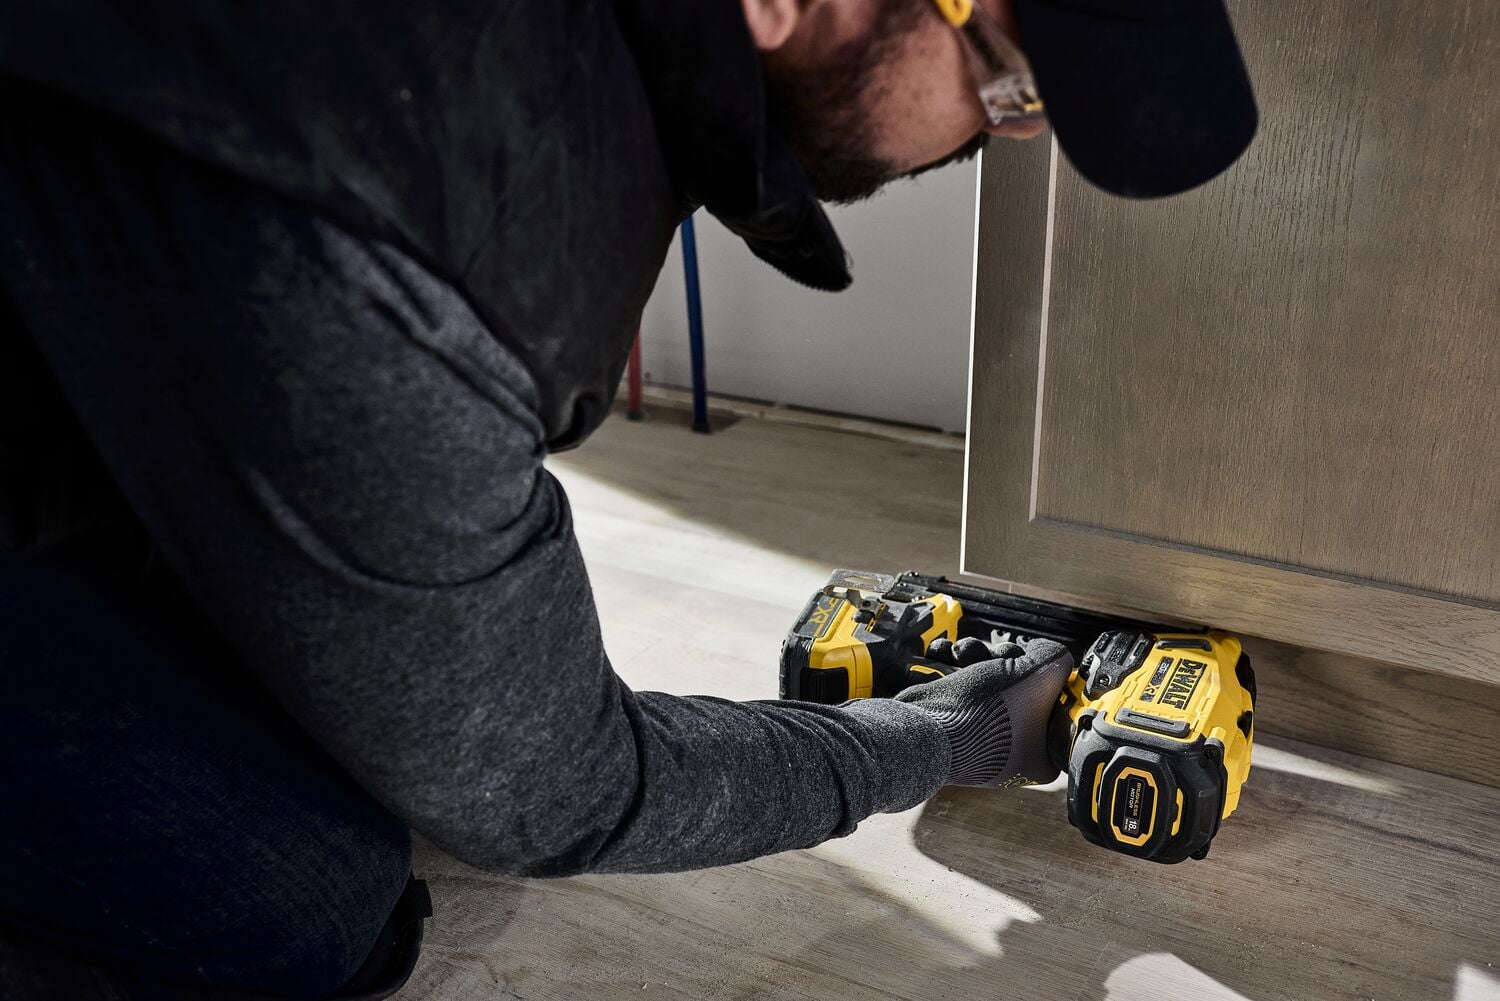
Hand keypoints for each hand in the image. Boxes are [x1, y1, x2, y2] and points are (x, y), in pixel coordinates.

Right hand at [895, 636, 1071, 787]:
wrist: (925, 730)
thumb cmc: (987, 713)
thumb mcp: (1040, 674)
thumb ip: (1055, 657)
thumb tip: (1045, 650)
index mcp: (1039, 758)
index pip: (1053, 708)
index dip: (1045, 679)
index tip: (1036, 664)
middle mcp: (1010, 753)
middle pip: (1017, 690)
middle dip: (1003, 661)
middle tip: (997, 657)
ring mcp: (976, 739)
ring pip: (985, 684)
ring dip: (973, 658)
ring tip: (961, 655)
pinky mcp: (949, 726)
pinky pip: (957, 690)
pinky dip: (949, 667)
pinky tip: (945, 657)